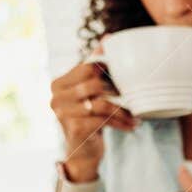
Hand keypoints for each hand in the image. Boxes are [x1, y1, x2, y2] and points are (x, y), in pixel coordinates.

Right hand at [50, 59, 136, 179]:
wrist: (83, 152)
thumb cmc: (89, 118)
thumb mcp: (90, 92)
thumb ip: (95, 66)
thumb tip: (108, 38)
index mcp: (58, 83)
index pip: (88, 67)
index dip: (108, 70)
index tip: (123, 80)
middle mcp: (56, 97)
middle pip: (95, 84)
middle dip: (117, 92)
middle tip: (133, 99)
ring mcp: (62, 113)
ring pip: (101, 103)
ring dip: (123, 110)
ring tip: (135, 115)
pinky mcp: (75, 128)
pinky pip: (103, 120)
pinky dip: (121, 122)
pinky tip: (132, 125)